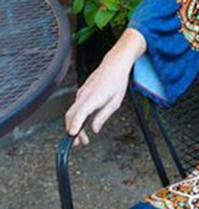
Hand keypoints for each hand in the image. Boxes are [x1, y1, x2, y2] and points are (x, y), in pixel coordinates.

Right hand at [65, 28, 145, 146]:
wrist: (114, 65)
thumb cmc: (116, 82)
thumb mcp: (115, 103)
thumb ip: (103, 116)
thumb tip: (95, 129)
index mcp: (93, 97)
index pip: (80, 113)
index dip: (75, 124)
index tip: (72, 134)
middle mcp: (84, 95)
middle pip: (71, 115)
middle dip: (72, 131)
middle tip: (78, 143)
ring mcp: (81, 94)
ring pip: (72, 112)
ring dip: (74, 125)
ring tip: (82, 138)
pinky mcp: (82, 93)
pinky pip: (76, 108)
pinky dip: (76, 118)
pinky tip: (83, 125)